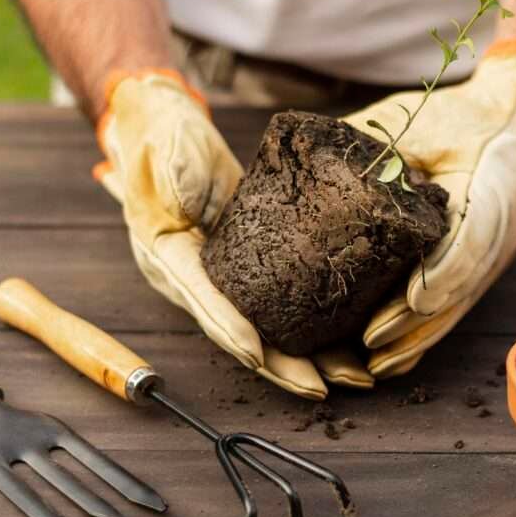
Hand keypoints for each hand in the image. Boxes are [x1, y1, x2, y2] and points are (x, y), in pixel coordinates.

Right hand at [94, 70, 372, 398]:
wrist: (169, 129)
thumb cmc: (163, 140)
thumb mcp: (164, 152)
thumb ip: (173, 174)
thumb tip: (180, 197)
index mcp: (169, 258)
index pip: (203, 301)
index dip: (230, 329)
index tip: (259, 355)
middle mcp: (196, 279)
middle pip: (242, 333)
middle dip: (282, 365)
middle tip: (321, 387)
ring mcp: (225, 277)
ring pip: (268, 328)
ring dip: (308, 356)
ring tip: (352, 376)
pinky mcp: (250, 266)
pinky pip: (281, 306)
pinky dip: (312, 327)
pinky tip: (348, 341)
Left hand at [343, 38, 515, 377]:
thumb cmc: (466, 117)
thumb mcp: (424, 121)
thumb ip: (383, 147)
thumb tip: (321, 169)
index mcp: (493, 184)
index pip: (473, 237)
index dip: (443, 272)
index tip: (410, 299)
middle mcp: (502, 229)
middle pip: (461, 287)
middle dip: (416, 321)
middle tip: (371, 343)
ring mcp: (496, 254)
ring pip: (458, 306)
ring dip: (418, 338)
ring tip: (375, 363)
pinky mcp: (484, 266)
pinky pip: (454, 306)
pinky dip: (425, 333)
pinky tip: (394, 359)